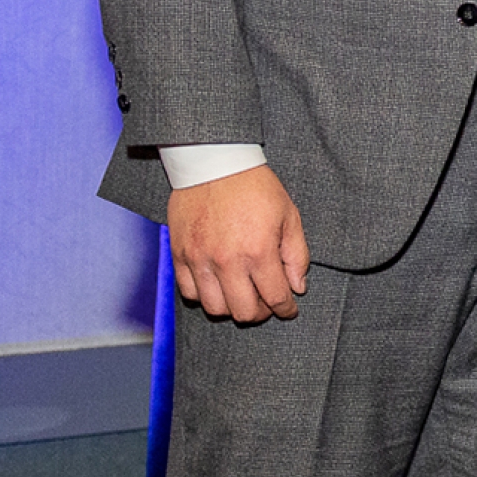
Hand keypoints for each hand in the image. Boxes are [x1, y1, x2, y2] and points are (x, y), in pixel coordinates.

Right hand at [165, 164, 308, 321]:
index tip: (289, 310)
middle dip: (261, 312)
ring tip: (243, 295)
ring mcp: (200, 259)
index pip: (275, 298)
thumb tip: (297, 288)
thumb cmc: (257, 188)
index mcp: (259, 251)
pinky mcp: (179, 254)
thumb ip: (296, 255)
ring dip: (232, 308)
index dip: (285, 309)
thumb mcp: (289, 216)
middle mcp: (227, 261)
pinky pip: (189, 293)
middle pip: (244, 312)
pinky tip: (219, 285)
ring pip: (215, 308)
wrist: (215, 164)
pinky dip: (205, 296)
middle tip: (267, 303)